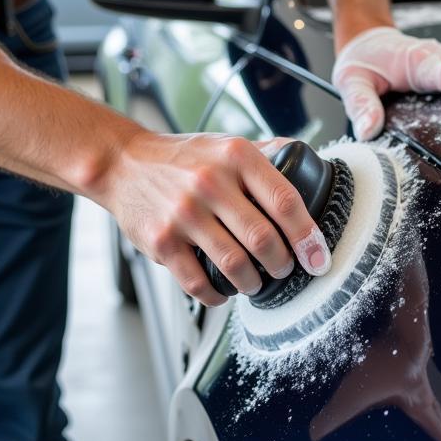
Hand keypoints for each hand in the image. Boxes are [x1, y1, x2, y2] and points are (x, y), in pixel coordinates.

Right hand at [106, 131, 331, 305]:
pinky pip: (198, 282)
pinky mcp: (162, 241)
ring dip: (253, 283)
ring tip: (256, 282)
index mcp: (236, 156)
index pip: (285, 201)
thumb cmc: (182, 157)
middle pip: (263, 238)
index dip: (308, 236)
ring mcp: (184, 213)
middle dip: (282, 264)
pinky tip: (223, 291)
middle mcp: (210, 182)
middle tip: (284, 269)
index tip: (317, 257)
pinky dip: (217, 295)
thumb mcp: (226, 144)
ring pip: (235, 264)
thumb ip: (267, 153)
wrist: (123, 163)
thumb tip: (309, 161)